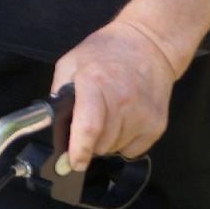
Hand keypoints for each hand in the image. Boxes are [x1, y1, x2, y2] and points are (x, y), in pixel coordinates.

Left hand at [51, 17, 181, 170]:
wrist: (149, 46)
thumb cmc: (106, 52)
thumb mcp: (71, 62)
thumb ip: (59, 91)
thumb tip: (52, 123)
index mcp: (95, 82)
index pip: (88, 127)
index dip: (78, 150)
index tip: (73, 162)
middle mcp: (122, 101)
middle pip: (101, 144)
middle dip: (88, 142)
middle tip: (87, 125)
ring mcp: (143, 115)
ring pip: (115, 148)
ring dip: (106, 141)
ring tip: (107, 116)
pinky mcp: (157, 125)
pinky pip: (133, 150)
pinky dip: (123, 142)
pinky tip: (123, 121)